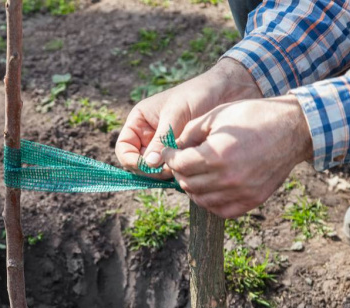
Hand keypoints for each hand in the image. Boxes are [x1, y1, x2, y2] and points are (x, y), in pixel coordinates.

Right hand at [115, 58, 261, 177]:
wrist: (226, 92)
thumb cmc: (197, 94)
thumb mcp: (176, 114)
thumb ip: (162, 139)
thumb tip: (149, 164)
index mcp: (139, 121)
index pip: (124, 149)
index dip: (132, 161)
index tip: (149, 166)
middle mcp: (148, 135)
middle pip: (137, 163)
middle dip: (150, 170)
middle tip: (170, 170)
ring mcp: (163, 145)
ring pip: (154, 169)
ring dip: (165, 173)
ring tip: (182, 168)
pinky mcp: (179, 153)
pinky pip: (171, 168)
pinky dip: (177, 172)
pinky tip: (189, 169)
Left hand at [161, 95, 312, 217]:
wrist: (292, 129)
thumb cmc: (252, 117)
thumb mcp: (217, 116)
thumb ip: (190, 133)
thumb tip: (173, 148)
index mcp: (216, 155)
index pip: (179, 165)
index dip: (169, 157)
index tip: (169, 152)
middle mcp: (228, 178)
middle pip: (187, 183)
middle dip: (180, 172)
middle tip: (182, 162)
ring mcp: (241, 192)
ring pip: (202, 200)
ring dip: (193, 187)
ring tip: (195, 174)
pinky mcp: (252, 200)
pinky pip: (222, 210)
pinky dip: (212, 202)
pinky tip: (211, 188)